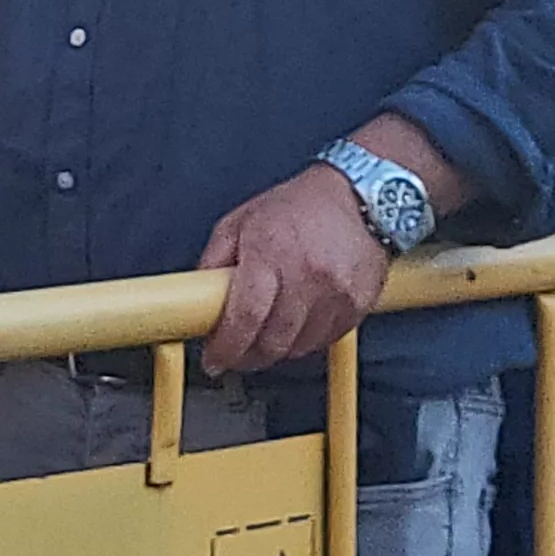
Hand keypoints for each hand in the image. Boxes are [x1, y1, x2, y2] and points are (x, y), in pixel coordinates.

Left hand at [194, 164, 390, 374]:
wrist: (357, 196)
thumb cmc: (297, 206)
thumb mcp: (240, 221)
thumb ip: (214, 260)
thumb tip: (197, 299)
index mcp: (270, 253)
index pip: (245, 316)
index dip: (226, 348)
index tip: (214, 359)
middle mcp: (306, 275)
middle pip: (272, 342)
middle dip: (248, 357)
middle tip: (236, 353)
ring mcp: (336, 293)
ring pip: (299, 348)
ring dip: (277, 350)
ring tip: (267, 332)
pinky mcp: (358, 305)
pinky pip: (325, 341)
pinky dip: (306, 341)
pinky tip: (296, 323)